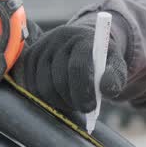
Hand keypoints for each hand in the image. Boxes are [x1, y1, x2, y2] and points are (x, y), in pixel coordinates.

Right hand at [10, 18, 126, 113]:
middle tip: (82, 108)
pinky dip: (45, 98)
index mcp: (82, 38)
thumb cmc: (101, 59)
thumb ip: (116, 77)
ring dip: (58, 102)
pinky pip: (31, 86)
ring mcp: (41, 47)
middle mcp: (59, 38)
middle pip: (59, 80)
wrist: (82, 42)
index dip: (84, 91)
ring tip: (72, 102)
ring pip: (43, 86)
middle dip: (72, 100)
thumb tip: (107, 90)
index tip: (90, 108)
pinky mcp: (29, 56)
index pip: (78, 67)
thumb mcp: (116, 65)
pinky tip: (59, 97)